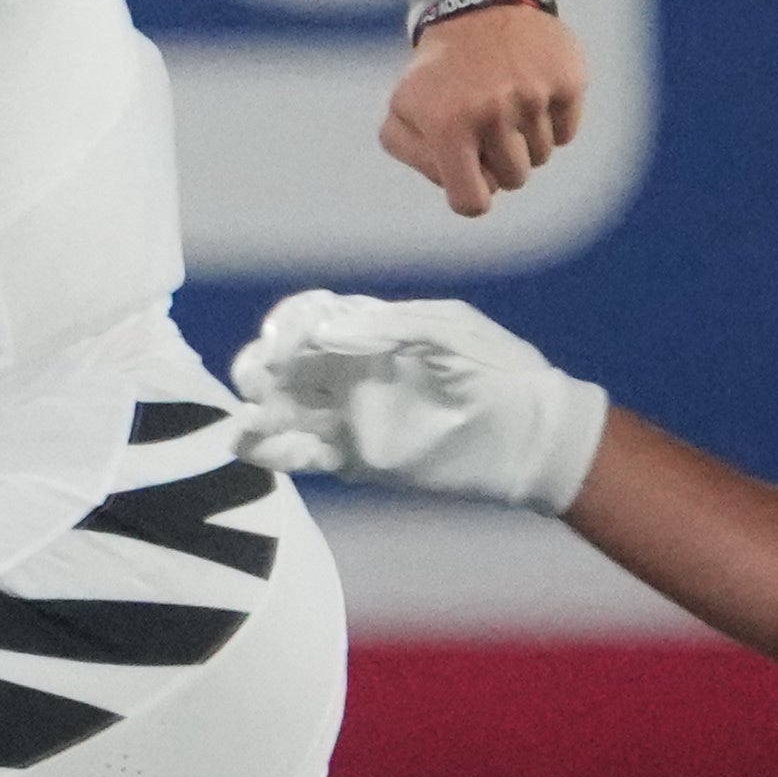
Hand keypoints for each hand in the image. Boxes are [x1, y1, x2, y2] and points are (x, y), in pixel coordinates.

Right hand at [231, 288, 608, 512]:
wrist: (529, 434)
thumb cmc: (496, 369)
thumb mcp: (448, 331)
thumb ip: (388, 327)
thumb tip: (326, 331)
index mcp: (368, 329)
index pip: (308, 318)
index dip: (287, 325)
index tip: (282, 340)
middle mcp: (348, 370)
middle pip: (283, 364)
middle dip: (260, 367)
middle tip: (260, 380)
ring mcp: (350, 416)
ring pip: (284, 411)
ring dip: (259, 414)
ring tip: (248, 423)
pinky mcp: (356, 458)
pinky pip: (305, 456)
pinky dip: (279, 454)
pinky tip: (264, 449)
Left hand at [380, 1, 585, 215]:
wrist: (479, 8)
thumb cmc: (439, 74)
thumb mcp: (402, 111)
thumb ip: (417, 159)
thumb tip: (457, 186)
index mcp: (447, 125)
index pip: (472, 202)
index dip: (473, 196)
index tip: (472, 178)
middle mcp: (491, 111)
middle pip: (513, 181)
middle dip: (500, 161)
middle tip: (487, 124)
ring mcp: (533, 94)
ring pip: (542, 157)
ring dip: (525, 140)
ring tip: (507, 103)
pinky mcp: (566, 80)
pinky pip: (567, 133)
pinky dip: (551, 121)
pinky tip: (532, 91)